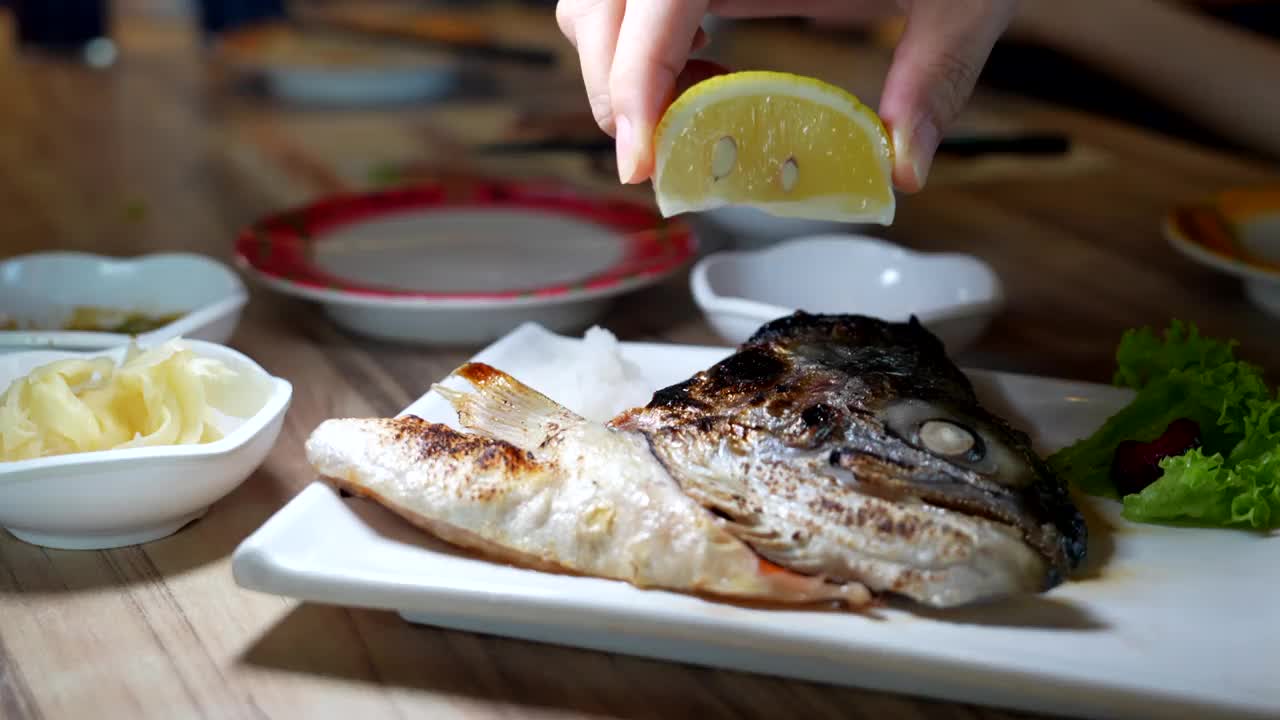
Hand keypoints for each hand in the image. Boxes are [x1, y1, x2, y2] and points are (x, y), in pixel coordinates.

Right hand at [556, 0, 1019, 191]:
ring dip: (620, 65)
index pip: (655, 0)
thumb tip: (902, 168)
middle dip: (614, 86)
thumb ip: (934, 77)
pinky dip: (640, 45)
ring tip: (689, 110)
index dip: (633, 80)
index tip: (642, 159)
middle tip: (658, 157)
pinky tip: (700, 69)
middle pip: (602, 3)